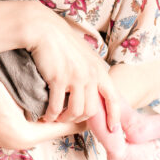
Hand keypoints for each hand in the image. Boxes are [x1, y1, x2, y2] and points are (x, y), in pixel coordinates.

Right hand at [23, 3, 121, 130]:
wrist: (44, 29)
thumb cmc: (62, 42)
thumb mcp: (85, 55)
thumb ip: (92, 71)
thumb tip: (94, 88)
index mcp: (99, 70)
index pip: (113, 98)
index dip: (114, 116)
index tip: (113, 129)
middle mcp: (91, 75)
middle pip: (91, 110)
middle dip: (79, 119)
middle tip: (68, 119)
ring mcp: (75, 77)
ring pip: (75, 111)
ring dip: (65, 118)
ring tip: (57, 118)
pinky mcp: (59, 79)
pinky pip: (56, 106)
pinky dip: (51, 115)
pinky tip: (46, 115)